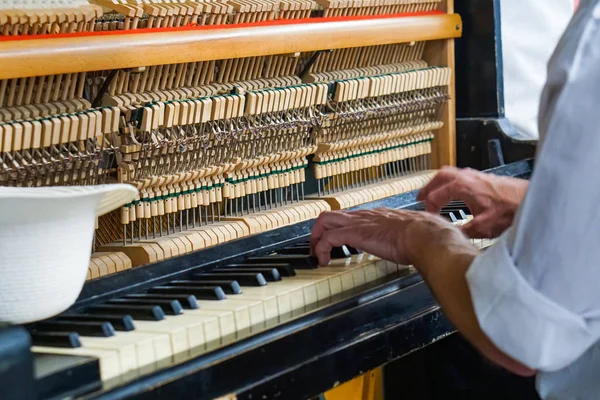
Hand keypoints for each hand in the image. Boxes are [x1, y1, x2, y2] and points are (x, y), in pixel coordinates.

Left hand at [309, 208, 476, 270]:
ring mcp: (359, 222)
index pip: (352, 216)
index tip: (337, 242)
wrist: (426, 236)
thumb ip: (410, 239)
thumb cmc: (426, 237)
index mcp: (379, 215)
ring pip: (324, 221)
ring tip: (316, 255)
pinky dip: (321, 249)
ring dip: (316, 239)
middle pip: (332, 214)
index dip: (340, 229)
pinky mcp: (355, 233)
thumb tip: (420, 247)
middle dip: (319, 231)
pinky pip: (328, 238)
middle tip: (317, 248)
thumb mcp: (414, 236)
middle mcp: (366, 215)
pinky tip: (323, 261)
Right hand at [417, 166, 527, 237]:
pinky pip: (460, 175)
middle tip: (420, 198)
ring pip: (451, 173)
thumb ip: (464, 230)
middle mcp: (467, 177)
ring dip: (439, 183)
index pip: (436, 195)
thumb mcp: (484, 227)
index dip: (428, 207)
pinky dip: (451, 182)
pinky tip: (455, 192)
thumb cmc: (511, 211)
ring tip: (434, 193)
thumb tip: (451, 235)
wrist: (532, 199)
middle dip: (428, 188)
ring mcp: (476, 175)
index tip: (428, 217)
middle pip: (440, 177)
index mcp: (462, 187)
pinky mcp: (484, 177)